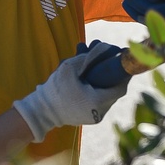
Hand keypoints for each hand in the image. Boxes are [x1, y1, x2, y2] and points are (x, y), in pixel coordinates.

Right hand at [13, 41, 128, 142]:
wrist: (41, 112)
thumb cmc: (55, 89)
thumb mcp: (70, 68)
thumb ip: (87, 57)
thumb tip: (104, 47)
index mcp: (98, 101)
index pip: (121, 86)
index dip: (123, 73)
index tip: (120, 61)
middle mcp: (101, 111)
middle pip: (113, 88)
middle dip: (109, 71)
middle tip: (105, 58)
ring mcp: (95, 116)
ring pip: (105, 93)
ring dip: (101, 78)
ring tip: (91, 64)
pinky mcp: (88, 117)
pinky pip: (97, 99)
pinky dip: (95, 87)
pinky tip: (85, 75)